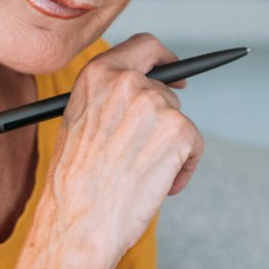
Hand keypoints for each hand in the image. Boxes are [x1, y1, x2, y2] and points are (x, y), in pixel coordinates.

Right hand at [38, 32, 205, 268]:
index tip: (176, 73)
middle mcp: (128, 81)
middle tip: (150, 152)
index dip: (165, 57)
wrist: (78, 222)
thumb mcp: (80, 124)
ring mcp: (156, 104)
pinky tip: (157, 187)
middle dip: (163, 121)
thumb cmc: (74, 184)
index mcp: (97, 74)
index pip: (145, 46)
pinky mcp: (179, 131)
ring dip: (169, 149)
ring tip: (140, 177)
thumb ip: (110, 100)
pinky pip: (194, 147)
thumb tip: (147, 95)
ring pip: (179, 121)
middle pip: (167, 90)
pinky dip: (182, 170)